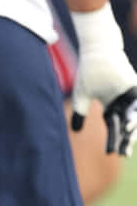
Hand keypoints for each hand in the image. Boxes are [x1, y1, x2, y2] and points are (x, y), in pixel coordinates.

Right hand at [70, 3, 136, 147]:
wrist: (96, 51)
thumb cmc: (89, 71)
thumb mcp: (82, 96)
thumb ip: (80, 113)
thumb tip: (75, 131)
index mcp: (111, 105)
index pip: (113, 127)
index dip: (113, 140)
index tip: (111, 154)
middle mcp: (123, 103)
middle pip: (126, 125)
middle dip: (125, 140)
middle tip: (124, 154)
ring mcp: (130, 96)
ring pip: (134, 117)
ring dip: (131, 130)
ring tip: (128, 140)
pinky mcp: (134, 87)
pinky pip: (136, 105)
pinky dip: (134, 116)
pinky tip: (129, 126)